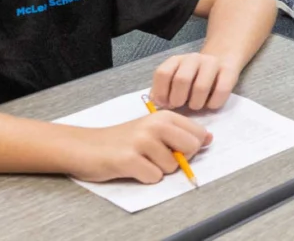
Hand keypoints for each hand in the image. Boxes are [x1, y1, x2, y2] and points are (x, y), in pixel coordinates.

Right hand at [64, 111, 212, 183]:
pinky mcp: (128, 159)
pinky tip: (131, 168)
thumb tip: (209, 139)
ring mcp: (141, 141)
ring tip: (139, 160)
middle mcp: (155, 125)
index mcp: (165, 116)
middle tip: (157, 157)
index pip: (199, 134)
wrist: (84, 146)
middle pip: (191, 149)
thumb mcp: (153, 129)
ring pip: (171, 167)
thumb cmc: (122, 139)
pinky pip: (153, 177)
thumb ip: (180, 133)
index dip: (190, 147)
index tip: (173, 147)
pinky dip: (144, 178)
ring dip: (157, 170)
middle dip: (179, 160)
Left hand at [150, 52, 241, 110]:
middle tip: (181, 106)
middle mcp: (193, 58)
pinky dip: (214, 103)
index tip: (165, 103)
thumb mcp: (173, 80)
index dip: (161, 92)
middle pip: (182, 80)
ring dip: (196, 104)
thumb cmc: (193, 78)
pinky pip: (221, 90)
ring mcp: (212, 63)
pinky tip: (210, 104)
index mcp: (176, 60)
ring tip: (196, 106)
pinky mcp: (229, 70)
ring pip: (201, 87)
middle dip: (178, 99)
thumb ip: (162, 90)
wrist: (220, 61)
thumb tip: (156, 102)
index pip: (163, 73)